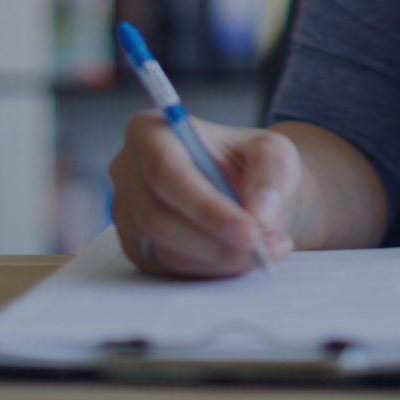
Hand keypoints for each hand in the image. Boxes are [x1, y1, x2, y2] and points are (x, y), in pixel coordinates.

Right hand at [107, 111, 298, 276]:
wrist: (244, 192)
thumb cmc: (248, 162)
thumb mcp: (272, 151)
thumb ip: (272, 171)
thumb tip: (260, 210)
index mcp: (149, 131)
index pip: (166, 171)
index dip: (206, 206)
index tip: (249, 230)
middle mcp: (128, 171)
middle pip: (160, 217)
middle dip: (218, 241)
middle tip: (264, 247)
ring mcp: (127, 213)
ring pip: (168, 249)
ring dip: (222, 257)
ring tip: (266, 249)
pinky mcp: (138, 247)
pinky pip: (172, 269)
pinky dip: (213, 268)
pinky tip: (242, 256)